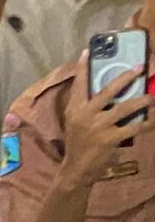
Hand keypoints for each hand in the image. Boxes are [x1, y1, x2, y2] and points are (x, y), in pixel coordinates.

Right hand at [55, 67, 153, 189]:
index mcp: (75, 109)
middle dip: (126, 77)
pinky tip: (154, 119)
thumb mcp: (75, 123)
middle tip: (141, 67)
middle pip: (108, 91)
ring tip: (154, 96)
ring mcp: (98, 127)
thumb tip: (106, 92)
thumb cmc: (78, 144)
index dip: (84, 68)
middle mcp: (85, 115)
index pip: (79, 85)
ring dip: (143, 100)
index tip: (88, 52)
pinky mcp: (110, 139)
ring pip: (126, 107)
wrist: (76, 170)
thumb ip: (86, 107)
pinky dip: (147, 123)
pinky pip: (135, 127)